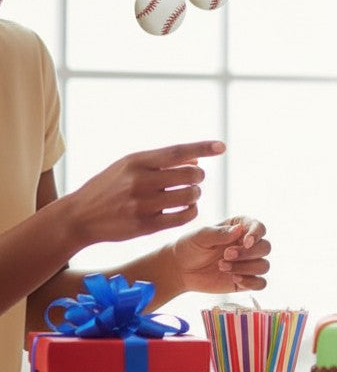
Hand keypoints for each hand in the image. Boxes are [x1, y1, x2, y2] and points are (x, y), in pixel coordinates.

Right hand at [63, 141, 225, 245]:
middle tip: (196, 180)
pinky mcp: (145, 226)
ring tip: (190, 194)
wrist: (79, 217)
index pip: (177, 152)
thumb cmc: (109, 187)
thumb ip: (160, 162)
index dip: (203, 148)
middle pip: (189, 175)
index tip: (222, 146)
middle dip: (199, 177)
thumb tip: (196, 161)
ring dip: (196, 194)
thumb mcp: (127, 166)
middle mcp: (140, 181)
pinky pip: (183, 216)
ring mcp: (142, 205)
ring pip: (189, 196)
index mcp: (136, 162)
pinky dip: (191, 210)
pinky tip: (188, 208)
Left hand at [171, 217, 270, 293]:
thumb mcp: (201, 236)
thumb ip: (220, 233)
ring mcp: (248, 263)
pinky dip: (251, 283)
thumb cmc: (190, 247)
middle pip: (265, 248)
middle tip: (225, 256)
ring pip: (263, 266)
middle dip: (247, 254)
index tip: (246, 242)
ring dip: (246, 268)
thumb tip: (239, 230)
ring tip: (222, 267)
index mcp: (240, 228)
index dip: (257, 234)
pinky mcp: (246, 281)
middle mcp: (248, 245)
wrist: (180, 269)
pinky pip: (260, 283)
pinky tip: (235, 280)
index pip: (259, 227)